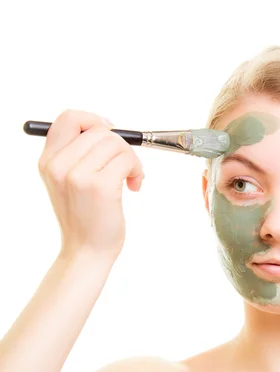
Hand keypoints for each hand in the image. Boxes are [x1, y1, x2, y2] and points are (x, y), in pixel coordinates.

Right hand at [38, 109, 144, 258]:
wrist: (87, 251)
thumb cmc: (85, 219)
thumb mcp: (68, 183)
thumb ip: (77, 155)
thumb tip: (107, 129)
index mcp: (48, 161)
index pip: (68, 118)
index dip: (93, 120)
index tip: (110, 134)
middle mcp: (58, 166)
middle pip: (99, 130)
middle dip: (120, 146)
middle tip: (125, 167)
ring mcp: (78, 176)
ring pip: (116, 143)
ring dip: (131, 159)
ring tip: (130, 179)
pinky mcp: (100, 186)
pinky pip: (127, 160)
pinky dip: (137, 170)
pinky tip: (134, 186)